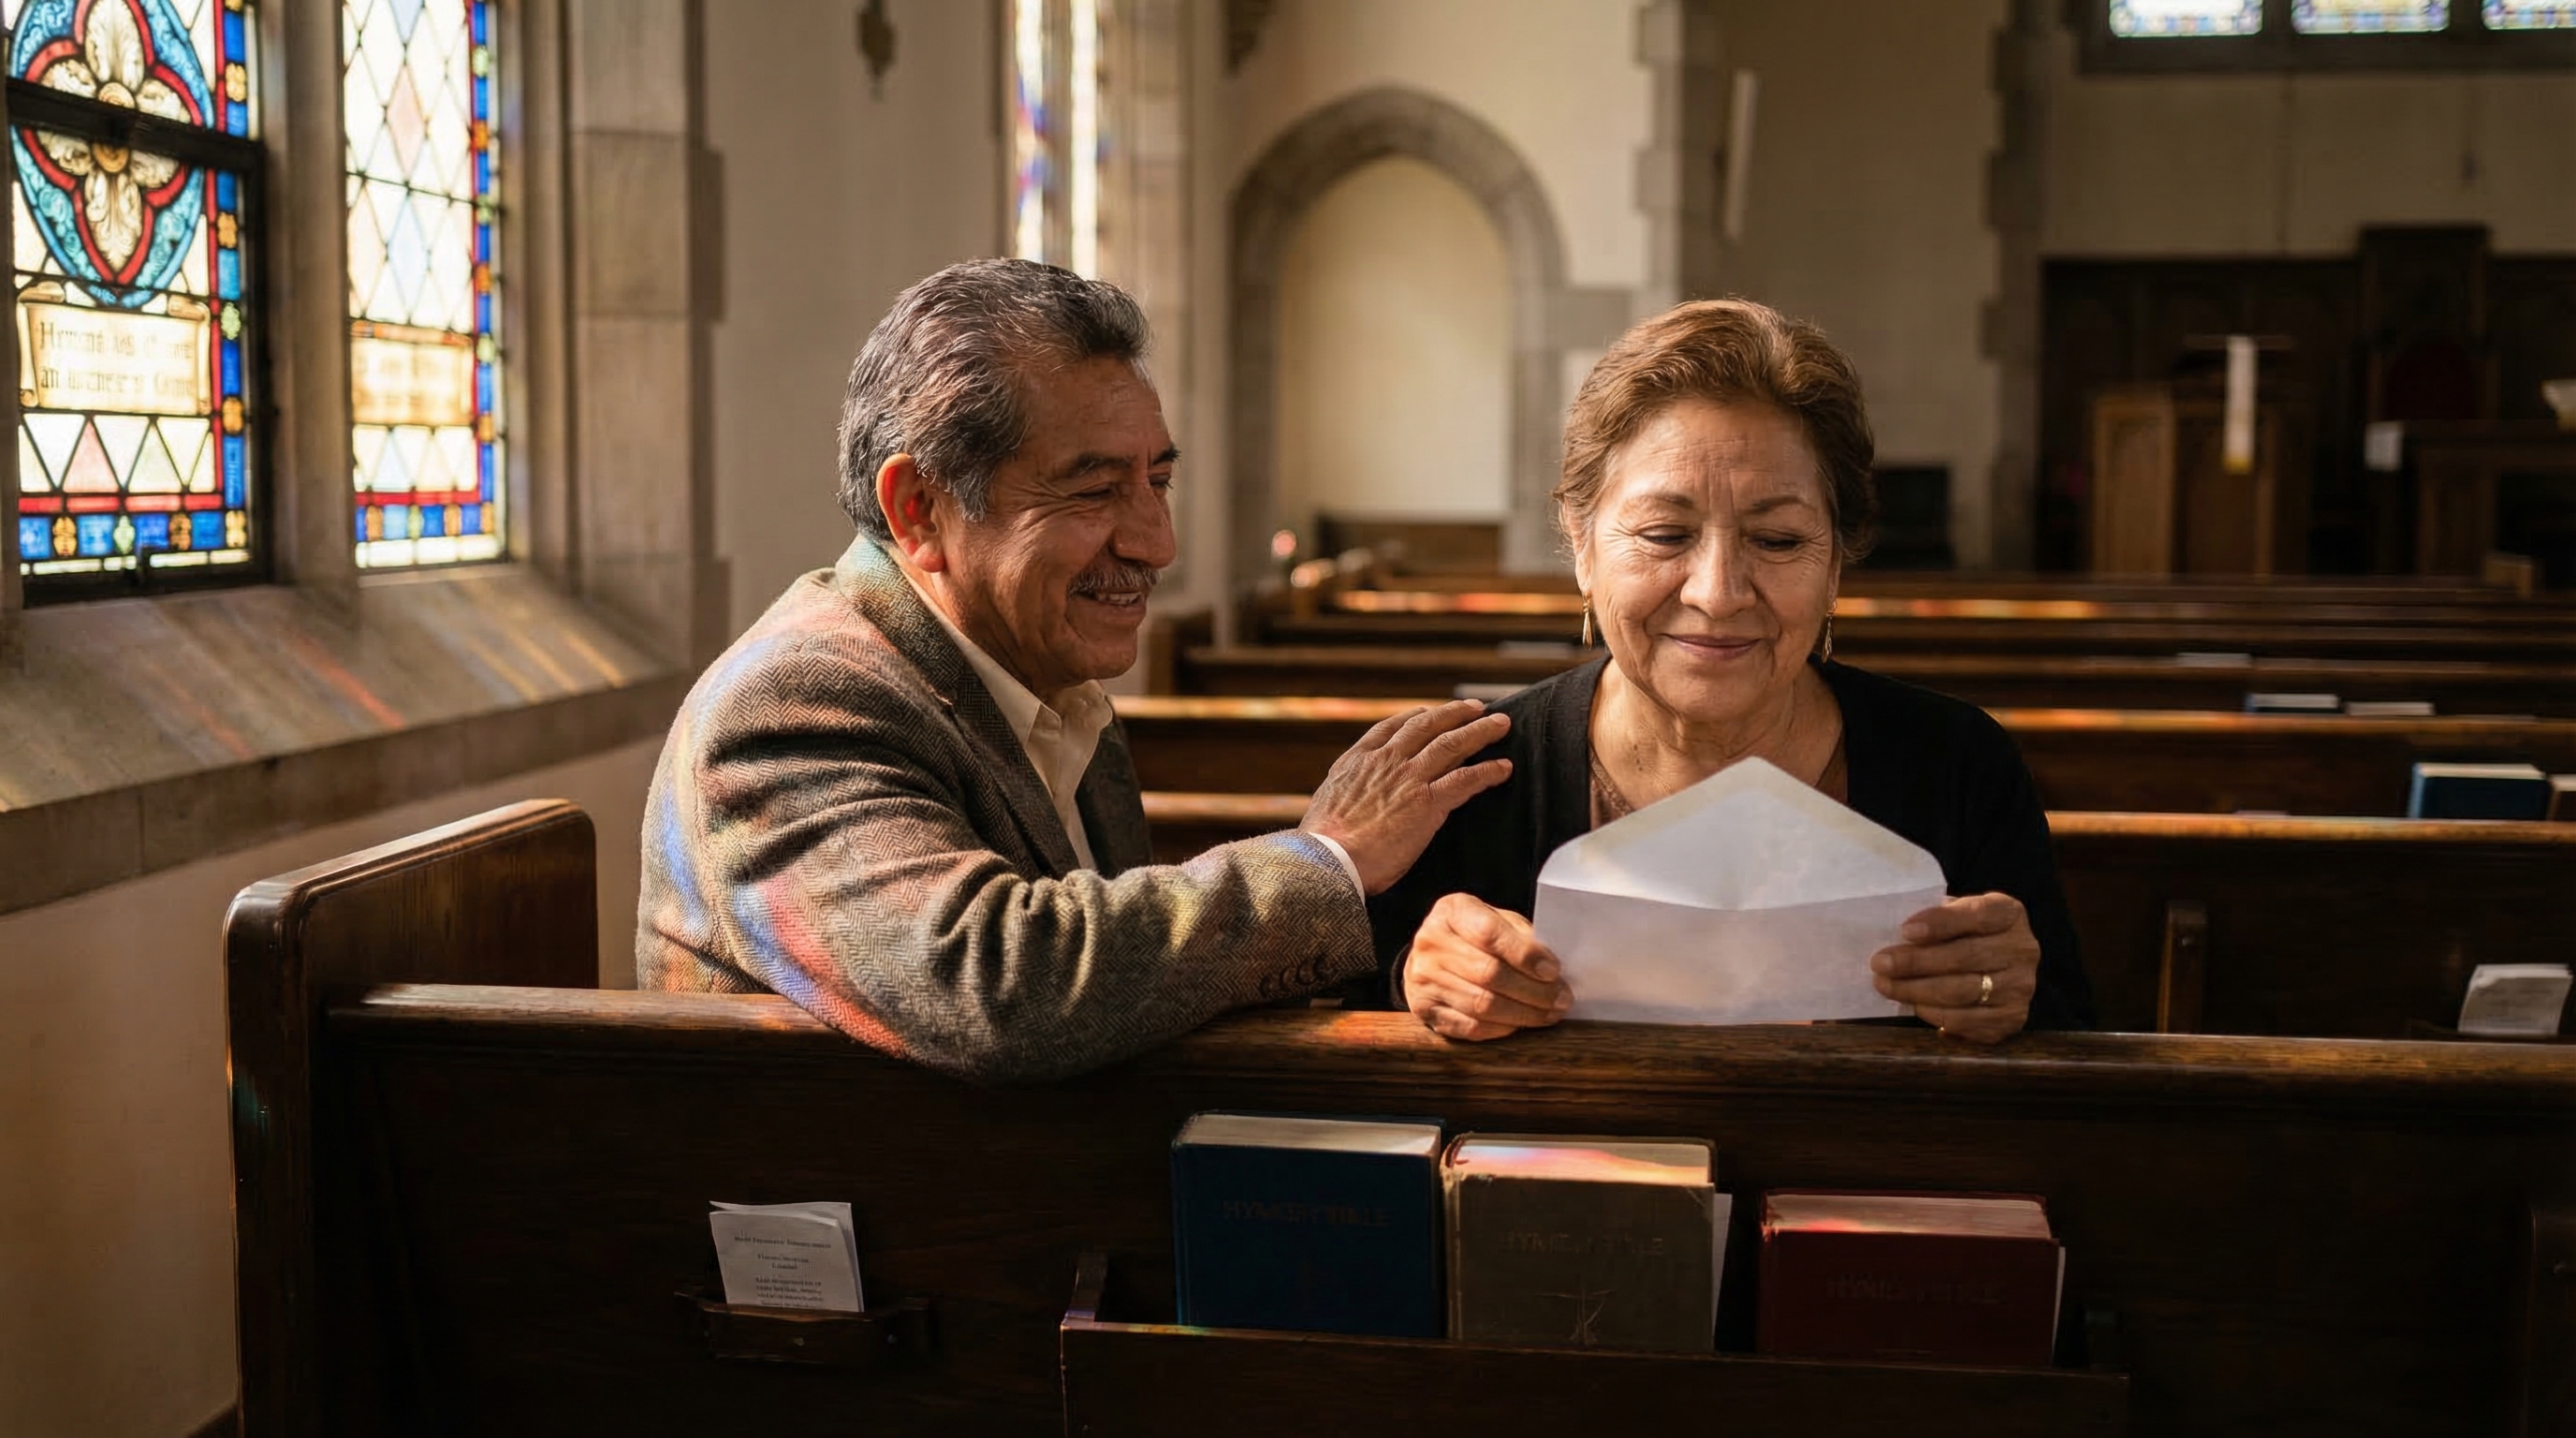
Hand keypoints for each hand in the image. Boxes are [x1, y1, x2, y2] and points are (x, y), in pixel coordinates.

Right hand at [1301, 701, 1512, 893]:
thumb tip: (1348, 801)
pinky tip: (1503, 768)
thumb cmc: (1323, 844)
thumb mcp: (1326, 803)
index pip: (1392, 726)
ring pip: (1452, 743)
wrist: (1328, 859)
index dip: (1416, 716)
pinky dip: (1488, 771)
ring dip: (1480, 731)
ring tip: (1500, 724)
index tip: (1429, 711)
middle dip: (1455, 713)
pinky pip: (1466, 779)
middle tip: (1475, 708)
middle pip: (1428, 725)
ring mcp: (1409, 778)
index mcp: (1359, 760)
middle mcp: (1387, 760)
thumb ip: (1345, 792)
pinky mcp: (1428, 802)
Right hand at [1402, 893, 1569, 1040]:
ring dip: (1523, 1014)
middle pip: (1488, 973)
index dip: (1525, 955)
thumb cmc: (1476, 936)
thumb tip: (1552, 970)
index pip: (1490, 934)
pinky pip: (1470, 1026)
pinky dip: (1501, 1029)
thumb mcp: (1498, 920)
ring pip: (1481, 1005)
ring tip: (1549, 1014)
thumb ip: (1522, 937)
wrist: (1434, 955)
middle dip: (1533, 991)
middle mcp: (1431, 942)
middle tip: (1561, 999)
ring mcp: (1423, 978)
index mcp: (1452, 911)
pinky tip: (1521, 1024)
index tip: (1554, 970)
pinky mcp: (1424, 1008)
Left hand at [1870, 892, 2040, 1043]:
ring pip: (1963, 992)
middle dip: (1916, 962)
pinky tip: (1914, 1005)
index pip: (1976, 915)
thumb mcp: (1959, 914)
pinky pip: (1968, 1021)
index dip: (1940, 923)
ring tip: (1886, 985)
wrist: (2003, 966)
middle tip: (1880, 964)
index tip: (1905, 931)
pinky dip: (1936, 1014)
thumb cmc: (1969, 934)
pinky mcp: (2012, 1018)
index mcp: (2009, 914)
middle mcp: (2023, 950)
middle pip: (1965, 956)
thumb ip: (1937, 917)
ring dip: (1917, 991)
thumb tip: (1899, 935)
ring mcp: (2021, 987)